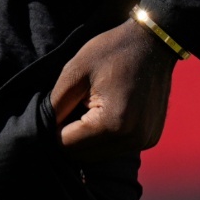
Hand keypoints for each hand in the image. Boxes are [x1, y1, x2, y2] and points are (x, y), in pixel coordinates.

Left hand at [50, 17, 178, 159]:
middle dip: (72, 136)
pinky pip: (117, 147)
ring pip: (100, 154)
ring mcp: (144, 141)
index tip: (59, 107)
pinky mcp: (149, 138)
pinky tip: (106, 111)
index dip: (55, 128)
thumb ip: (56, 105)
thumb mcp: (75, 71)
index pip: (67, 145)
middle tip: (74, 105)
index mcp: (112, 124)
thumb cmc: (112, 52)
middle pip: (84, 155)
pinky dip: (105, 136)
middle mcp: (132, 140)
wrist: (153, 43)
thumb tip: (46, 129)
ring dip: (88, 138)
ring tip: (89, 106)